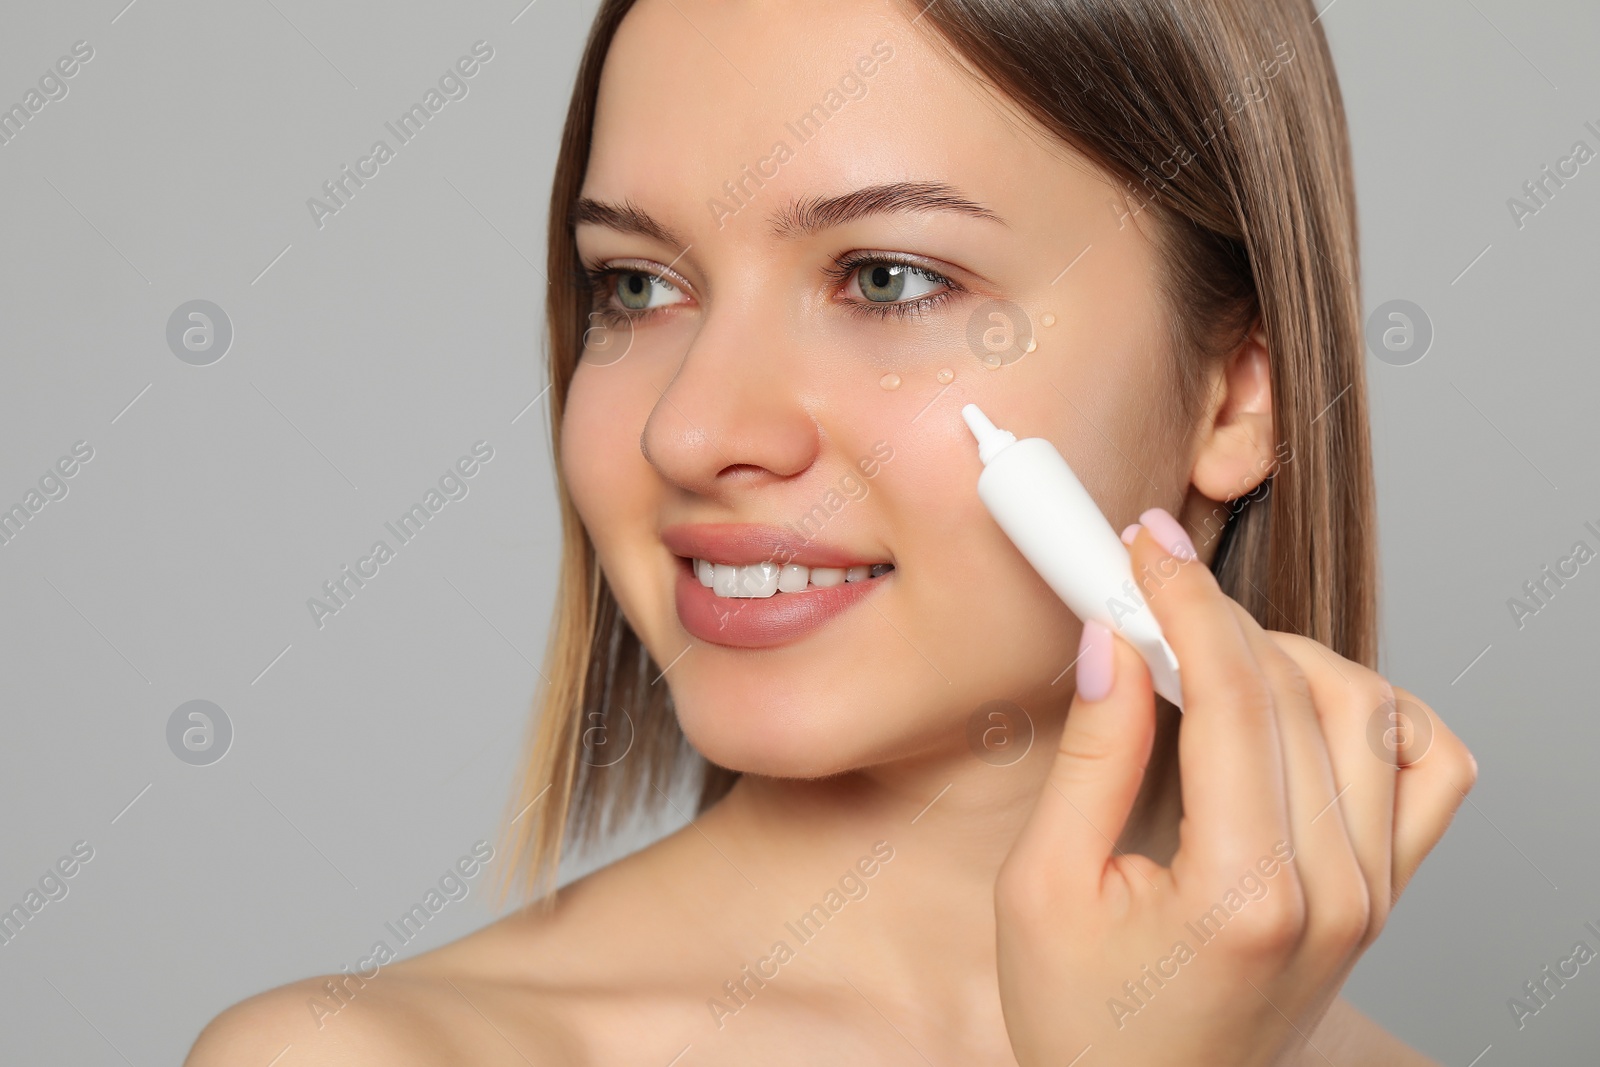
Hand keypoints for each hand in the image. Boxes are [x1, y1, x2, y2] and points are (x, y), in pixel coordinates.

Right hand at [994, 508, 1476, 1066]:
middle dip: (1216, 613)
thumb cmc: (1082, 1019)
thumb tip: (1113, 642)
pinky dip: (1375, 714)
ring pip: (1371, 710)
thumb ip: (1092, 757)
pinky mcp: (1384, 897)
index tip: (1141, 550)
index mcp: (1243, 894)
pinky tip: (1301, 709)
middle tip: (1148, 588)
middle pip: (1298, 687)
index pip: (1234, 693)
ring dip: (1290, 655)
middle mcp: (1334, 891)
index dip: (1184, 600)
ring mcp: (1374, 895)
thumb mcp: (1043, 887)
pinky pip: (1426, 768)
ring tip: (1211, 656)